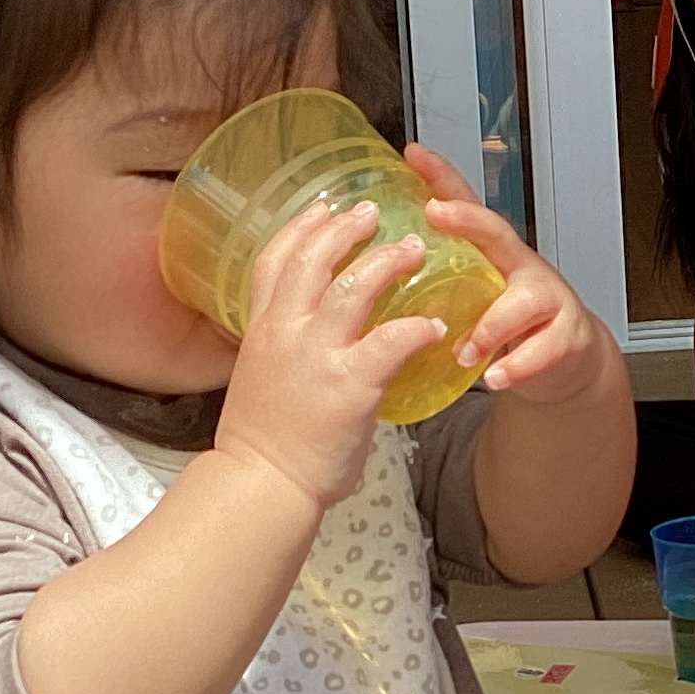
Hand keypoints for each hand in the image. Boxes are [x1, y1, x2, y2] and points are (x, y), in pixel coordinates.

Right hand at [212, 201, 441, 511]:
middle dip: (345, 228)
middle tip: (373, 211)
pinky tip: (434, 328)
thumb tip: (311, 347)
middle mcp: (285, 332)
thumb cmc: (263, 444)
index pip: (274, 260)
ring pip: (354, 286)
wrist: (262, 485)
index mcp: (262, 330)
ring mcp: (317, 355)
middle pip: (313, 258)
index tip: (322, 207)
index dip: (300, 227)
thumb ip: (285, 352)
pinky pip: (391, 340)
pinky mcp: (350, 384)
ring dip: (387, 261)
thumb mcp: (259, 380)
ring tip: (413, 248)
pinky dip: (416, 328)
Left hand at [408, 143, 617, 404]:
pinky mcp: (564, 338)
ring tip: (465, 349)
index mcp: (490, 254)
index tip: (412, 154)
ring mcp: (547, 301)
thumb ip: (435, 282)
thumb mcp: (473, 295)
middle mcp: (520, 267)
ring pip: (524, 300)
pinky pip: (542, 350)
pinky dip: (516, 366)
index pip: (465, 206)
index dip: (441, 177)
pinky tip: (494, 376)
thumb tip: (369, 273)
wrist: (566, 361)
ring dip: (492, 324)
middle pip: (498, 232)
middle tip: (437, 214)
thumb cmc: (510, 326)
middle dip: (469, 220)